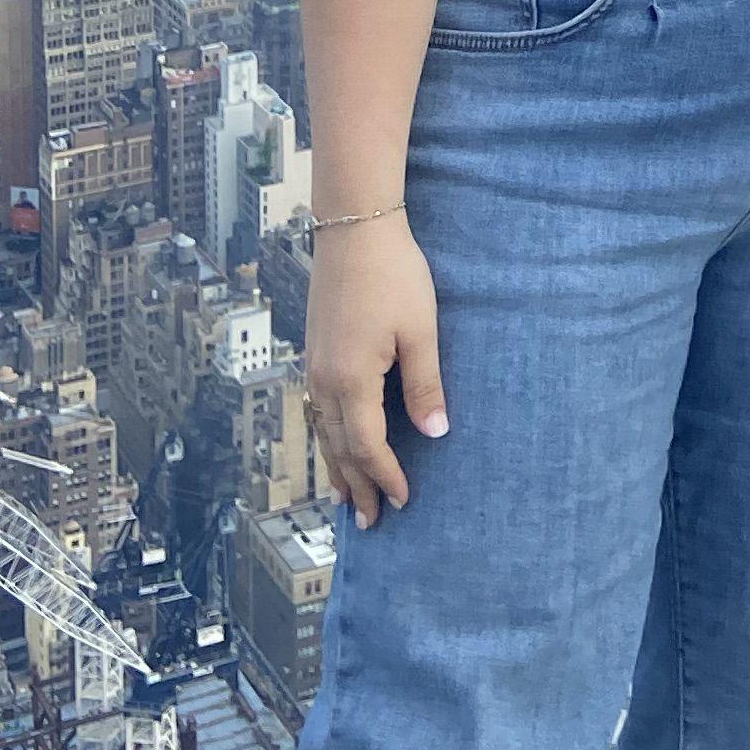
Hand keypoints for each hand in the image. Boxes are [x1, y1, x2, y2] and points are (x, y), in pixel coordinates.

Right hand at [304, 216, 446, 526]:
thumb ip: (425, 385)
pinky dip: (328, 437)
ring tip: (344, 498)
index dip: (385, 477)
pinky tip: (334, 442)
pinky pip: (318, 410)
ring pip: (324, 432)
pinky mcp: (315, 351)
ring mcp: (315, 366)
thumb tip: (435, 433)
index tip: (403, 501)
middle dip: (356, 486)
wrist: (355, 228)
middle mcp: (325, 380)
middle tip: (368, 522)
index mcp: (351, 380)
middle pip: (340, 448)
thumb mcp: (420, 330)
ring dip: (337, 467)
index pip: (367, 447)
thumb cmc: (393, 274)